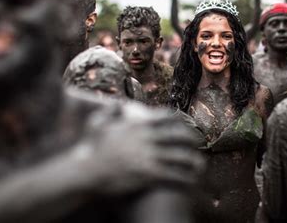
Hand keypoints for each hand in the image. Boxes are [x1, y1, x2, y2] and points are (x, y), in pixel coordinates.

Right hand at [76, 102, 203, 194]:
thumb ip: (110, 110)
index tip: (185, 124)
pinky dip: (186, 179)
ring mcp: (149, 156)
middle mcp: (147, 138)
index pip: (166, 117)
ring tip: (199, 166)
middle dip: (192, 140)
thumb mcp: (98, 123)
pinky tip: (191, 182)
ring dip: (194, 162)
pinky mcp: (149, 175)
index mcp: (139, 125)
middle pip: (179, 136)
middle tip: (198, 143)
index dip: (179, 120)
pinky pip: (175, 176)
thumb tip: (120, 104)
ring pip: (181, 157)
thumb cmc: (92, 148)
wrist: (87, 172)